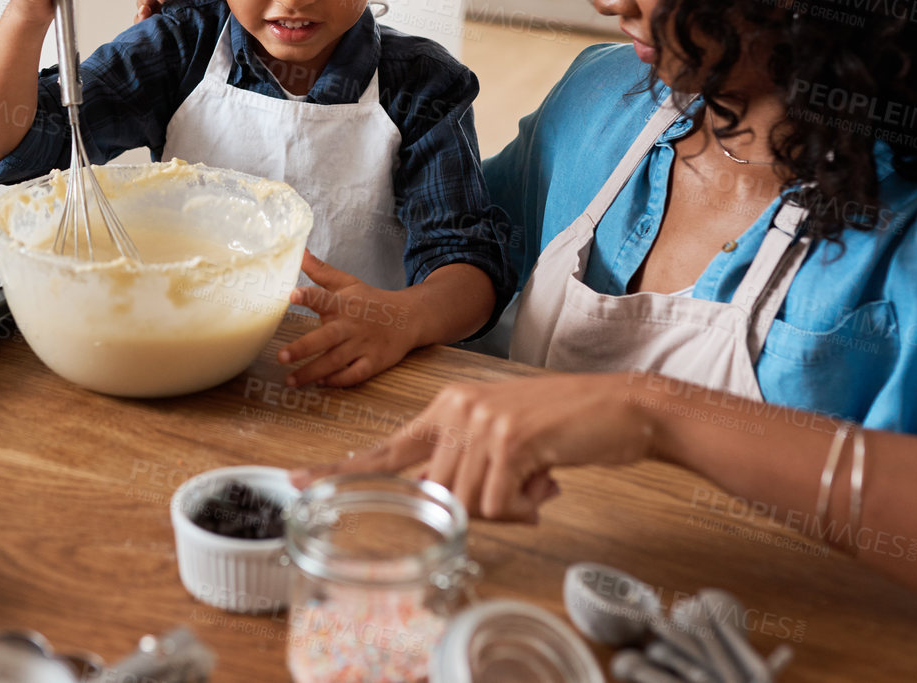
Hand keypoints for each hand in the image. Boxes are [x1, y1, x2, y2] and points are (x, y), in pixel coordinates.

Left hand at [278, 253, 425, 387]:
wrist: (409, 317)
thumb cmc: (371, 300)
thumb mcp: (347, 282)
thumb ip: (320, 271)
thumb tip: (298, 252)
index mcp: (342, 304)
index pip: (323, 297)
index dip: (308, 296)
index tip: (291, 295)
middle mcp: (351, 325)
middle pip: (326, 337)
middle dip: (303, 347)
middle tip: (280, 356)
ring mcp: (363, 345)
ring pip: (335, 361)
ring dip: (312, 371)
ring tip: (289, 380)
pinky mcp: (373, 362)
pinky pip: (354, 374)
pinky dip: (339, 380)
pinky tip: (321, 383)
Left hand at [290, 372, 655, 520]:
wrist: (620, 408)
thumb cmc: (564, 430)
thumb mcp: (504, 441)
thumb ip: (466, 467)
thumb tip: (446, 507)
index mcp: (448, 407)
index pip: (387, 449)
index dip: (341, 470)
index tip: (297, 481)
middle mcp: (456, 410)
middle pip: (436, 494)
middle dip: (479, 509)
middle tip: (524, 493)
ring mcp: (480, 421)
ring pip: (466, 504)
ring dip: (509, 508)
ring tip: (540, 481)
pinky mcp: (508, 439)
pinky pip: (498, 506)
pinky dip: (527, 507)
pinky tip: (549, 481)